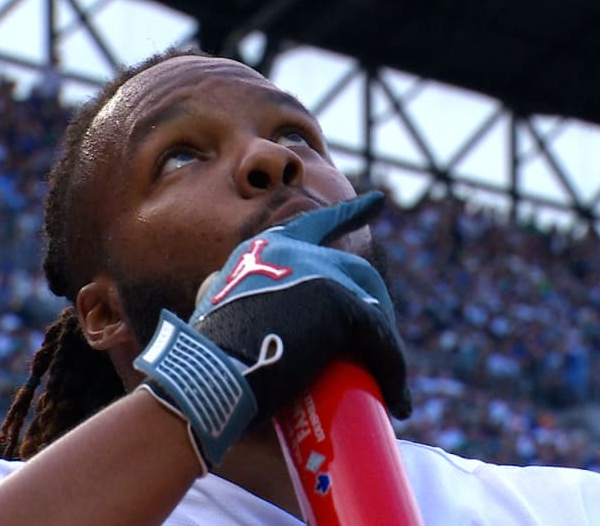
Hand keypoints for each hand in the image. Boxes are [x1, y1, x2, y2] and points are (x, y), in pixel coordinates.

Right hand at [133, 192, 410, 470]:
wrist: (203, 379)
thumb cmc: (204, 367)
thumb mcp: (220, 321)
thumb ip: (234, 310)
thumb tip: (239, 324)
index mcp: (261, 250)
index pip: (315, 224)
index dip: (349, 214)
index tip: (378, 202)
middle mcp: (293, 251)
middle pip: (355, 272)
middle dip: (376, 304)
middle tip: (382, 339)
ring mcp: (318, 272)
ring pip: (372, 307)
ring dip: (383, 345)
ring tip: (386, 382)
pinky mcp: (340, 303)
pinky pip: (379, 338)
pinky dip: (391, 369)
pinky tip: (395, 397)